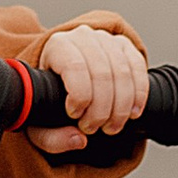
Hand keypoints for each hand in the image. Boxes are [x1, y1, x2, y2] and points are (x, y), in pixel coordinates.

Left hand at [30, 25, 148, 153]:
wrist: (62, 80)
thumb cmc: (48, 99)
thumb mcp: (39, 122)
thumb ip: (51, 137)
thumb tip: (79, 140)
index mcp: (57, 47)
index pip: (74, 67)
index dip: (80, 96)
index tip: (75, 115)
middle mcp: (82, 37)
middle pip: (102, 73)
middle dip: (102, 109)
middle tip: (94, 129)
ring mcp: (106, 40)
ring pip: (122, 72)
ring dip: (121, 107)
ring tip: (112, 127)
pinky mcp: (124, 46)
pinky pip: (138, 67)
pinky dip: (139, 94)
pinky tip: (132, 113)